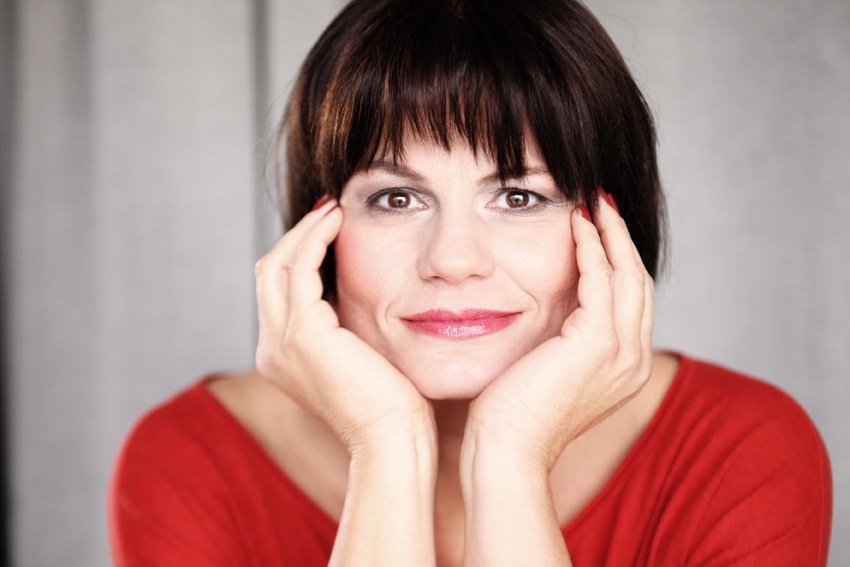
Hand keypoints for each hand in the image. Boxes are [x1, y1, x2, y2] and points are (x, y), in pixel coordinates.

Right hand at [254, 198, 432, 452]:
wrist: (392, 439)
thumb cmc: (390, 405)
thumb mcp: (358, 358)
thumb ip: (345, 329)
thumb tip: (358, 295)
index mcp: (281, 357)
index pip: (278, 291)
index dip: (298, 255)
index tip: (328, 228)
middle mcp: (271, 349)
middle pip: (268, 272)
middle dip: (297, 236)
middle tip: (329, 209)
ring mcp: (281, 341)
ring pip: (278, 264)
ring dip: (306, 230)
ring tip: (334, 208)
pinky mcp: (303, 333)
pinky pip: (299, 267)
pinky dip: (315, 238)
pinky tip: (339, 221)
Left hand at [466, 191, 653, 471]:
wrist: (505, 451)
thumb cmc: (512, 417)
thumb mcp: (547, 369)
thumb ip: (560, 339)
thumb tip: (550, 307)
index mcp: (625, 367)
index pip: (630, 300)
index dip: (618, 259)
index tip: (598, 226)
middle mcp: (634, 359)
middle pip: (638, 281)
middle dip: (620, 238)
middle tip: (599, 202)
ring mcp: (621, 352)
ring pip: (626, 273)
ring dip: (608, 233)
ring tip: (590, 202)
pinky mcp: (597, 343)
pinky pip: (601, 279)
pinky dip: (590, 248)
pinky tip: (574, 225)